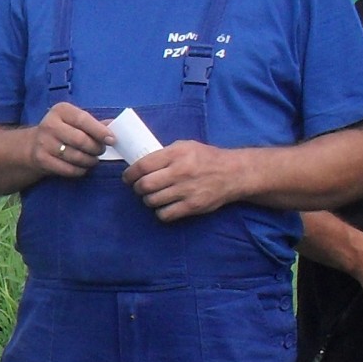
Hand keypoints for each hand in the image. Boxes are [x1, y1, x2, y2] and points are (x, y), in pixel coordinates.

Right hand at [29, 101, 114, 177]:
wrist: (33, 145)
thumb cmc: (62, 130)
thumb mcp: (75, 121)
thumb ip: (95, 124)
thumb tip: (117, 127)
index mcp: (61, 110)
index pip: (83, 120)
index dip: (100, 131)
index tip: (112, 140)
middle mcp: (49, 125)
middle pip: (80, 140)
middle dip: (96, 148)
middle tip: (100, 151)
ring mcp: (44, 143)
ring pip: (75, 156)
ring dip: (89, 161)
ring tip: (93, 159)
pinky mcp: (41, 159)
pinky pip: (67, 169)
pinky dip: (80, 170)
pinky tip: (82, 167)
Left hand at [123, 139, 249, 221]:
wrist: (234, 173)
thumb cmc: (206, 158)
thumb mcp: (185, 147)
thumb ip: (164, 154)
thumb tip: (140, 164)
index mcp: (176, 154)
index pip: (142, 166)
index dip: (130, 174)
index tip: (128, 178)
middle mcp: (180, 171)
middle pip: (144, 185)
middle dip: (137, 188)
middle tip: (140, 188)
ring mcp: (187, 190)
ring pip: (152, 201)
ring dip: (149, 200)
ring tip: (154, 196)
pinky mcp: (193, 206)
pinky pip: (165, 214)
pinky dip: (161, 212)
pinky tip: (165, 206)